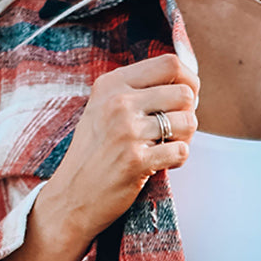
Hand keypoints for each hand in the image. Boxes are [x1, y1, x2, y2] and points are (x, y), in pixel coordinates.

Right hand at [35, 53, 198, 254]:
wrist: (71, 197)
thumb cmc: (94, 154)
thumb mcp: (103, 109)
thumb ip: (136, 91)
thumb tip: (186, 81)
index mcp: (111, 84)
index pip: (169, 63)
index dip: (189, 80)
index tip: (185, 99)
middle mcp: (118, 102)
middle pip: (185, 92)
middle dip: (189, 112)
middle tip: (176, 129)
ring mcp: (126, 131)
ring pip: (188, 121)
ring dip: (186, 137)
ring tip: (168, 147)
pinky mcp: (136, 161)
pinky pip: (182, 151)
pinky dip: (179, 159)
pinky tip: (162, 163)